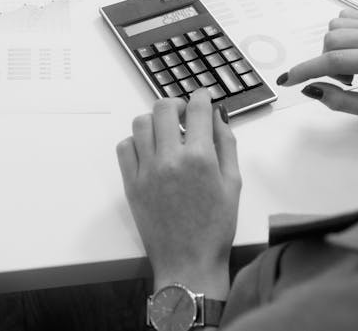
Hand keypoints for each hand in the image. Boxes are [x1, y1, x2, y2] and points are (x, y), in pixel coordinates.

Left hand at [117, 89, 239, 297]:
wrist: (188, 261)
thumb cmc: (215, 227)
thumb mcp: (232, 183)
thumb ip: (226, 144)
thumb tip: (217, 117)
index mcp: (200, 158)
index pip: (197, 108)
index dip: (201, 96)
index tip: (202, 98)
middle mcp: (170, 159)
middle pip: (163, 108)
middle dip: (176, 104)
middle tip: (183, 114)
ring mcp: (146, 170)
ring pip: (140, 124)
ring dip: (154, 121)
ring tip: (166, 132)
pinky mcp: (130, 183)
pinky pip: (124, 147)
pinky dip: (135, 141)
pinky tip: (149, 150)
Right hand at [277, 9, 357, 123]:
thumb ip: (340, 101)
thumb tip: (310, 89)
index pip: (335, 60)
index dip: (306, 70)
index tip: (288, 79)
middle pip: (332, 40)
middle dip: (326, 63)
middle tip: (345, 81)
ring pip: (336, 27)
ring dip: (334, 49)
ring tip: (353, 67)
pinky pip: (346, 18)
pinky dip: (341, 35)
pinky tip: (355, 52)